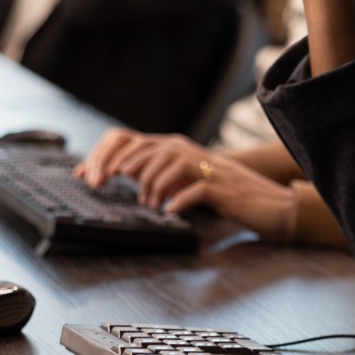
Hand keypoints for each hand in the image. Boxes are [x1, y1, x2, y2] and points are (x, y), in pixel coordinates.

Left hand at [75, 129, 296, 241]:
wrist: (268, 204)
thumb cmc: (226, 196)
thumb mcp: (188, 181)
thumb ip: (162, 175)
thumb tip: (127, 177)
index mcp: (178, 150)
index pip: (136, 142)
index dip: (107, 155)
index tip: (86, 175)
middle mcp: (191, 153)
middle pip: (149, 149)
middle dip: (120, 167)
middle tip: (103, 186)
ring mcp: (209, 168)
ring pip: (171, 163)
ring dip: (152, 184)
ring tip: (148, 204)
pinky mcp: (224, 188)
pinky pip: (197, 189)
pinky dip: (180, 200)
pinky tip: (170, 211)